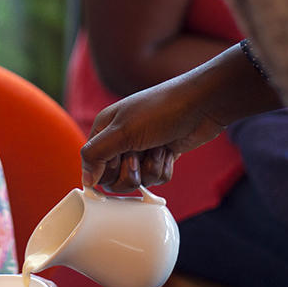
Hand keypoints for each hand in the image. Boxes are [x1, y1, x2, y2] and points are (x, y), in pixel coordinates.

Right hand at [80, 78, 224, 192]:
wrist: (201, 106)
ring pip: (138, 181)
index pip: (93, 166)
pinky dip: (164, 167)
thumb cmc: (160, 110)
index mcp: (104, 130)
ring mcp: (142, 149)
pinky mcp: (160, 156)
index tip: (120, 160)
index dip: (107, 170)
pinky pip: (156, 178)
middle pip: (115, 179)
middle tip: (140, 154)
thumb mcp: (122, 131)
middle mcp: (121, 140)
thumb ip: (96, 155)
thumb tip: (86, 180)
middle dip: (131, 172)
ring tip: (159, 147)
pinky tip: (170, 149)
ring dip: (151, 168)